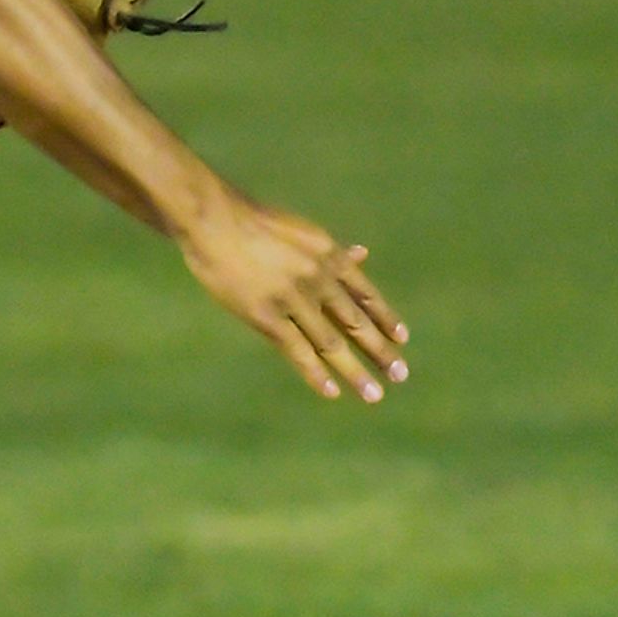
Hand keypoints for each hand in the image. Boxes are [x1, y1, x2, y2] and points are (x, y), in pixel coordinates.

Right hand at [174, 198, 409, 402]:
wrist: (215, 221)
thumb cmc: (254, 223)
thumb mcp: (303, 233)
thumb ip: (332, 251)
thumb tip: (363, 254)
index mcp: (329, 257)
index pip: (366, 294)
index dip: (385, 318)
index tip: (402, 338)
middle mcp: (319, 280)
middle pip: (355, 323)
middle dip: (380, 351)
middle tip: (400, 374)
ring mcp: (294, 299)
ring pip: (331, 343)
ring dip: (355, 371)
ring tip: (375, 395)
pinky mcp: (266, 316)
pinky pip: (297, 351)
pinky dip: (316, 373)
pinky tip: (332, 391)